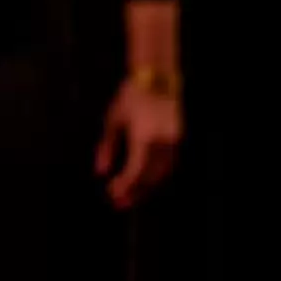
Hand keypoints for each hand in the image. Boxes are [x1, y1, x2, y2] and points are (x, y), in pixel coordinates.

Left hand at [96, 74, 181, 207]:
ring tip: (134, 196)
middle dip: (136, 192)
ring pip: (163, 172)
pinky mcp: (179, 138)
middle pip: (151, 176)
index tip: (111, 193)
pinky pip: (170, 163)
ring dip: (148, 186)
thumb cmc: (131, 96)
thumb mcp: (113, 120)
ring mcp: (174, 140)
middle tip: (121, 204)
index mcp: (145, 139)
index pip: (135, 172)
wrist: (156, 77)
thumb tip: (101, 172)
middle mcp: (163, 143)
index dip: (124, 186)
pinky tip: (148, 179)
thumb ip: (107, 148)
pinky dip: (158, 175)